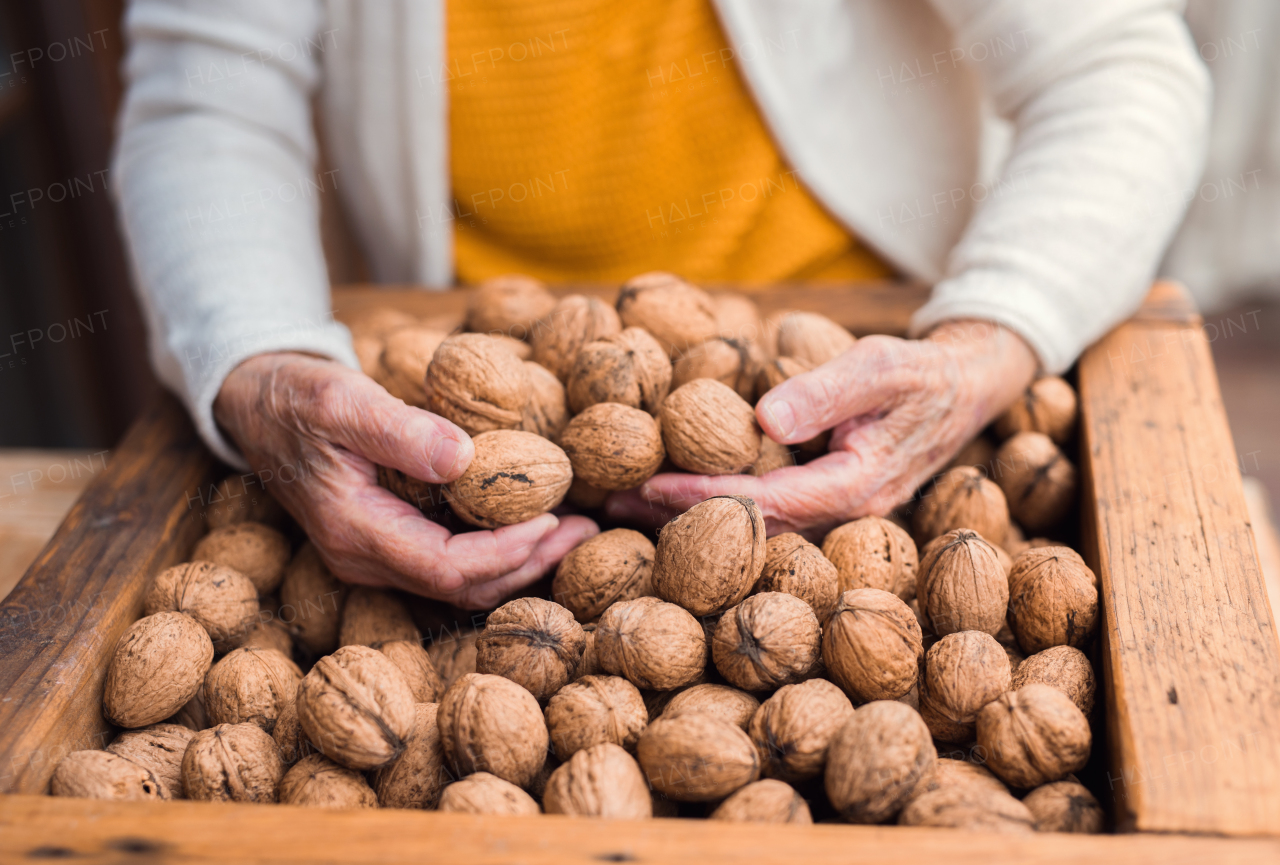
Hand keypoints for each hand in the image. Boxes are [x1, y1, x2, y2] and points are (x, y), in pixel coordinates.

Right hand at [214, 352, 597, 607]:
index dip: (506, 552)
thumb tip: (463, 458)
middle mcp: (365, 559)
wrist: (260, 403)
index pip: (447, 567)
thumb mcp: (342, 401)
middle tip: (586, 531)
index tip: (552, 519)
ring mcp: (375, 556)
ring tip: (574, 530)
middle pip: (462, 587)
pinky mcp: (387, 542)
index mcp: (355, 533)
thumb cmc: (299, 398)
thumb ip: (400, 431)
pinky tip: (533, 522)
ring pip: (460, 583)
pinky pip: (451, 563)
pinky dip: (497, 550)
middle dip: (529, 564)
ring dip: (520, 562)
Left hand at [607, 320, 1036, 537]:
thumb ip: (827, 390)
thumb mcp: (883, 366)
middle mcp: (843, 513)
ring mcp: (835, 512)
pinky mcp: (827, 500)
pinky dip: (719, 503)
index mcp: (857, 488)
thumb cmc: (923, 373)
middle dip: (682, 518)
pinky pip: (767, 512)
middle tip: (613, 503)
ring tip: (626, 502)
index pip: (767, 504)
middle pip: (752, 529)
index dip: (705, 497)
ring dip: (693, 516)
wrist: (965, 389)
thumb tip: (764, 419)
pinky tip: (676, 493)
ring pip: (756, 527)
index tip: (649, 485)